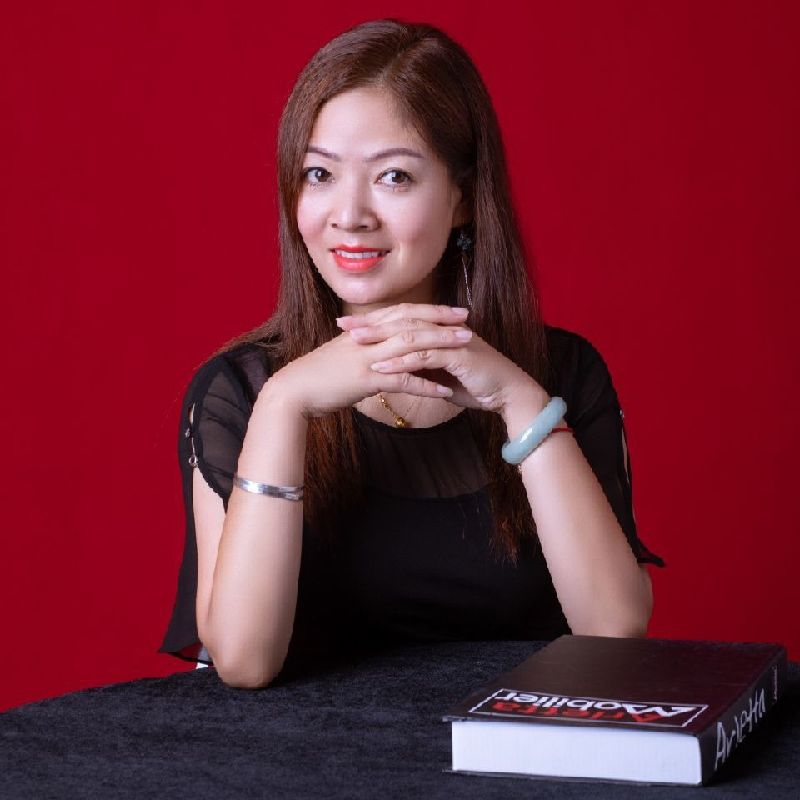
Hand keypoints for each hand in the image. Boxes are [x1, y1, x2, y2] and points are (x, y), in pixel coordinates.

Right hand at [270, 304, 474, 418]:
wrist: (292, 391)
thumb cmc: (317, 376)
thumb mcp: (343, 356)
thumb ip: (364, 350)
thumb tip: (382, 353)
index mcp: (364, 331)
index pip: (402, 313)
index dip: (429, 310)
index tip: (453, 311)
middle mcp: (368, 339)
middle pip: (411, 323)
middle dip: (441, 320)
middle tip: (468, 320)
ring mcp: (367, 357)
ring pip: (411, 345)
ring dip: (441, 345)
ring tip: (466, 346)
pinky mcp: (365, 379)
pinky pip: (402, 380)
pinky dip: (425, 385)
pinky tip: (446, 391)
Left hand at [337, 302, 547, 413]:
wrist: (510, 394)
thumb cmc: (479, 385)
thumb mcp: (445, 377)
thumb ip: (425, 370)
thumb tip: (404, 374)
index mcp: (440, 331)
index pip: (402, 321)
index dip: (375, 322)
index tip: (349, 326)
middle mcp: (445, 330)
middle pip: (402, 321)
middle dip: (370, 324)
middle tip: (343, 326)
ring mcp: (452, 341)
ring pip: (410, 336)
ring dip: (381, 340)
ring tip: (355, 344)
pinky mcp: (458, 356)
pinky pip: (424, 357)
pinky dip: (401, 363)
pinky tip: (381, 367)